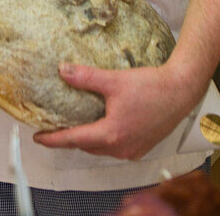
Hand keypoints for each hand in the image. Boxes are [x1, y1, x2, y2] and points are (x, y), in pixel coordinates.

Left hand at [34, 59, 203, 160]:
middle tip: (54, 127)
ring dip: (88, 138)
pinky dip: (104, 138)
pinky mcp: (141, 146)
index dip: (54, 138)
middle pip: (87, 146)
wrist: (181, 91)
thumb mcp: (114, 80)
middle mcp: (120, 148)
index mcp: (110, 134)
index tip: (38, 137)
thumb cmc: (152, 87)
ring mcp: (132, 150)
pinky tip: (103, 124)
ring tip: (76, 124)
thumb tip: (63, 71)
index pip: (74, 139)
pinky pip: (115, 146)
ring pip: (101, 147)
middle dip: (70, 138)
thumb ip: (86, 77)